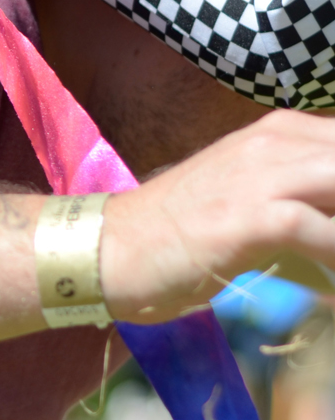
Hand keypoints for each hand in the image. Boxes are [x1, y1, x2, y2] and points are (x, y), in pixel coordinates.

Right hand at [101, 109, 334, 322]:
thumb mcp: (249, 199)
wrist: (108, 248)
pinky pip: (321, 230)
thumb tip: (334, 233)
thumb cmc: (177, 234)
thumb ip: (303, 201)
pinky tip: (334, 287)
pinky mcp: (249, 216)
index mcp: (282, 132)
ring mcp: (262, 175)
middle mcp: (278, 142)